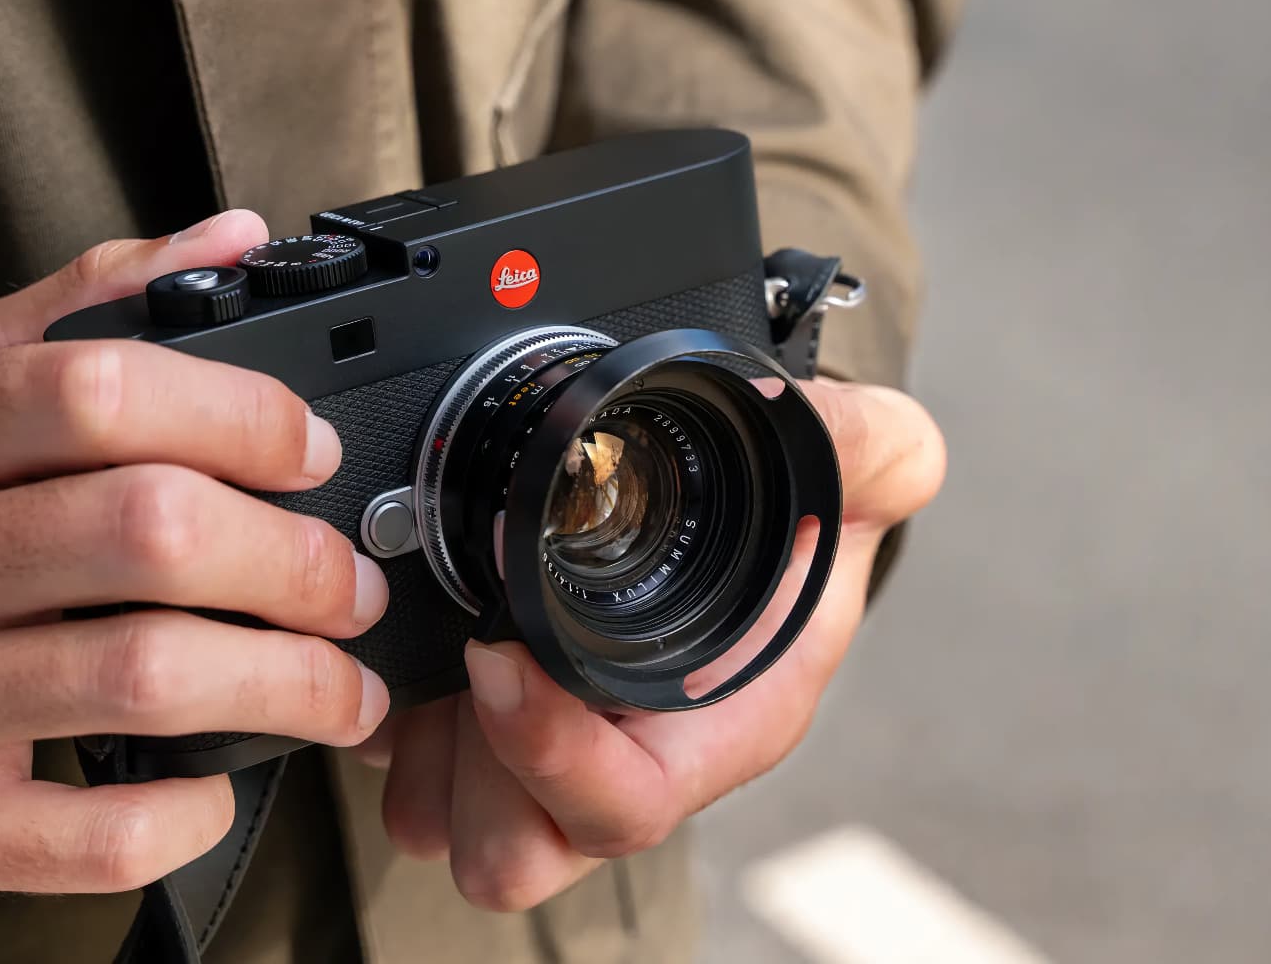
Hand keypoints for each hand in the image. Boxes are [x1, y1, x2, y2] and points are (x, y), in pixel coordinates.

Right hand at [0, 211, 392, 927]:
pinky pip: (96, 829)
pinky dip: (193, 808)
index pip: (97, 388)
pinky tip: (222, 779)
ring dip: (290, 685)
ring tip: (342, 689)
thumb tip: (235, 237)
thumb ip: (88, 309)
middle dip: (297, 562)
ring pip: (144, 675)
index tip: (315, 453)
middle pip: (147, 529)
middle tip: (353, 587)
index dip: (240, 414)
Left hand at [365, 379, 943, 909]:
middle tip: (464, 651)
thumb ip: (873, 447)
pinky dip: (396, 726)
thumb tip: (824, 420)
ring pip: (447, 827)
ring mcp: (546, 761)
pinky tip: (423, 645)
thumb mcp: (860, 473)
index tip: (504, 656)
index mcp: (712, 735)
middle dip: (467, 768)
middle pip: (515, 851)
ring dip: (424, 752)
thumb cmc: (804, 531)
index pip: (624, 810)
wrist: (757, 535)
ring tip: (443, 647)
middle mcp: (623, 766)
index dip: (550, 758)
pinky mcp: (481, 738)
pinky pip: (409, 778)